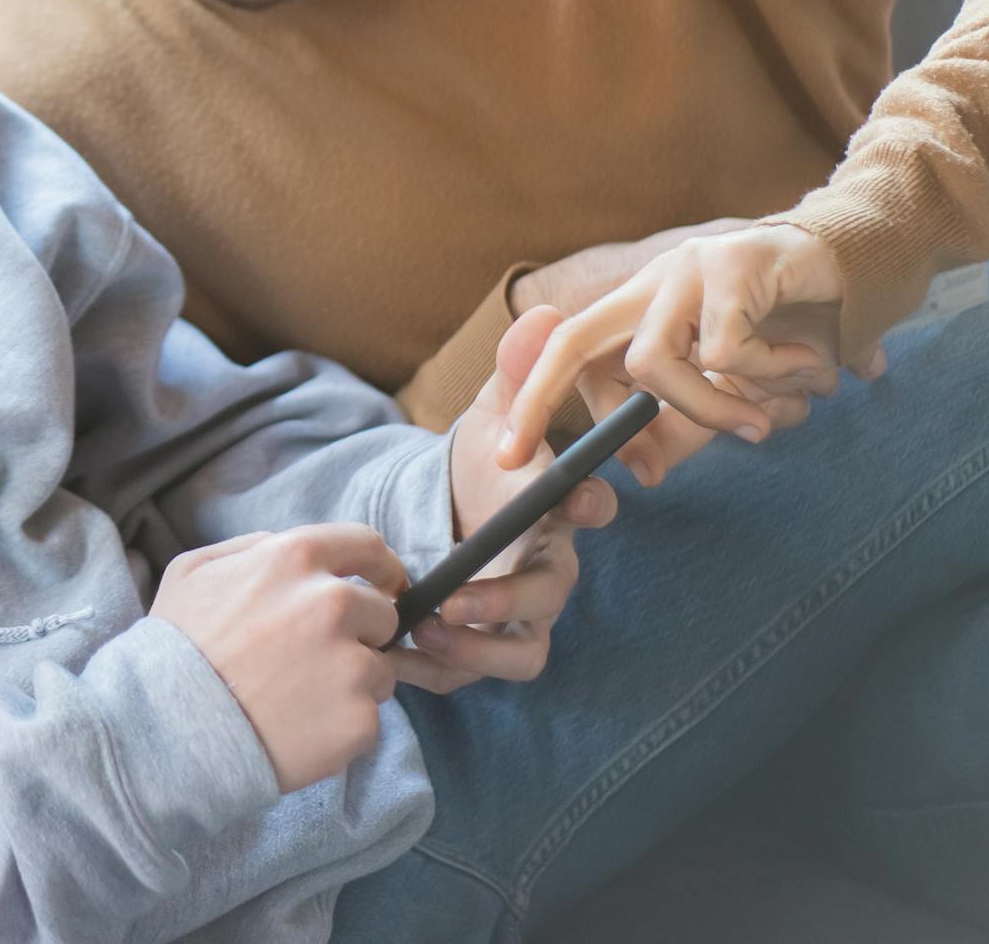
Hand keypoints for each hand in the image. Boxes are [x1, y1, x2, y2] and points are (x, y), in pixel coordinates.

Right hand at [150, 523, 408, 791]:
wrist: (168, 732)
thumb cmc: (176, 648)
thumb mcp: (193, 571)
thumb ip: (250, 548)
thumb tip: (286, 548)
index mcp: (296, 558)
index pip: (368, 547)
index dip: (381, 568)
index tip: (385, 586)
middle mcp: (332, 603)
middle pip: (383, 614)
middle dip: (360, 633)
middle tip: (316, 659)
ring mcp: (350, 664)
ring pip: (380, 670)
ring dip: (352, 682)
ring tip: (299, 699)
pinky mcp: (358, 720)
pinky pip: (368, 718)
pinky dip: (342, 726)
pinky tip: (299, 729)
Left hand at [417, 314, 620, 692]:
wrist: (443, 512)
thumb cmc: (483, 463)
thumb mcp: (493, 412)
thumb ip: (516, 370)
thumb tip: (542, 314)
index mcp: (556, 510)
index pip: (593, 511)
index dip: (589, 506)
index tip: (572, 499)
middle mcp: (547, 566)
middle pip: (552, 594)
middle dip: (507, 598)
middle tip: (454, 595)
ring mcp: (518, 613)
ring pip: (525, 651)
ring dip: (478, 648)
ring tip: (423, 628)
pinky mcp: (483, 647)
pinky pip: (473, 674)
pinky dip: (436, 670)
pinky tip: (395, 653)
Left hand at [498, 221, 886, 472]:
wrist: (873, 261)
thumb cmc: (803, 325)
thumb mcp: (739, 385)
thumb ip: (692, 423)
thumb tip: (646, 476)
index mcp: (646, 305)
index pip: (568, 348)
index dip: (535, 400)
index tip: (511, 456)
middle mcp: (655, 280)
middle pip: (574, 339)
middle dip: (540, 401)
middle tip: (530, 462)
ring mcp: (691, 266)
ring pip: (655, 364)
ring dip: (711, 408)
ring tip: (770, 415)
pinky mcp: (736, 262)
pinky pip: (727, 352)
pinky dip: (769, 374)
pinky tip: (809, 361)